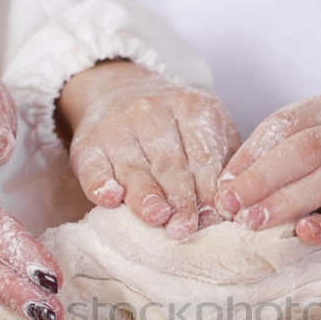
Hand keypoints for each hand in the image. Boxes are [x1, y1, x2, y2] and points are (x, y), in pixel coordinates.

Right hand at [57, 60, 239, 238]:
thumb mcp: (205, 127)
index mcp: (193, 108)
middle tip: (187, 229)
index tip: (216, 221)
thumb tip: (233, 209)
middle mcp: (153, 111)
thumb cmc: (172, 125)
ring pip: (134, 168)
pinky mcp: (87, 143)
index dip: (211, 192)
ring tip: (156, 217)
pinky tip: (110, 198)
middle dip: (182, 200)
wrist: (117, 91)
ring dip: (145, 195)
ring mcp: (117, 126)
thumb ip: (221, 161)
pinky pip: (93, 167)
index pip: (205, 156)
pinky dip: (100, 184)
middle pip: (172, 165)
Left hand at [212, 96, 320, 242]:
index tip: (222, 186)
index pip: (282, 126)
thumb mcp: (317, 142)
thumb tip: (226, 188)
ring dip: (287, 202)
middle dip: (261, 178)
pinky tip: (303, 234)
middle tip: (230, 206)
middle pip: (303, 150)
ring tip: (253, 222)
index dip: (249, 155)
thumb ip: (276, 157)